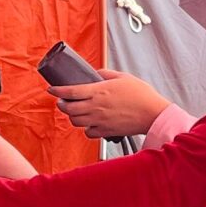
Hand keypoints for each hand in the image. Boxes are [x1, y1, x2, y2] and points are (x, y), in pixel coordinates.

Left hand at [48, 69, 169, 138]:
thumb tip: (96, 74)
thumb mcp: (123, 77)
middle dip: (61, 105)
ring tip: (75, 111)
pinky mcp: (106, 131)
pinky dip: (86, 128)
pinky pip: (88, 132)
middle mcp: (96, 107)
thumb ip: (106, 74)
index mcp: (99, 91)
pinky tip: (90, 123)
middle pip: (68, 108)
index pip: (70, 91)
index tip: (52, 89)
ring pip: (76, 121)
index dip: (57, 90)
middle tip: (62, 101)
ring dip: (72, 116)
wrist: (153, 114)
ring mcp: (100, 120)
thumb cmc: (141, 95)